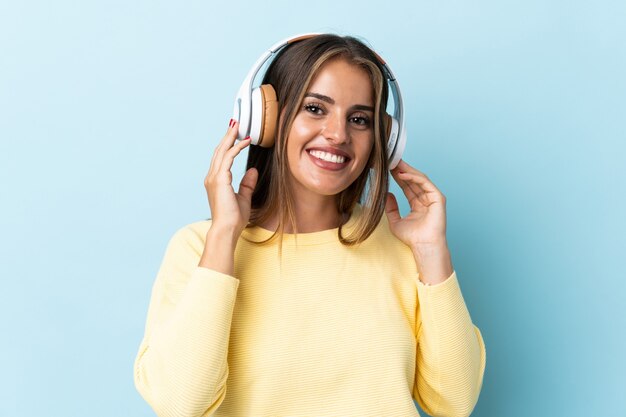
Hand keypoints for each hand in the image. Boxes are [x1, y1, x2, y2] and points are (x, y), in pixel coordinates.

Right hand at [203, 119, 257, 237]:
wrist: (227, 229)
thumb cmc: (234, 218)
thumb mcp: (243, 198)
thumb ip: (247, 184)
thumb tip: (253, 171)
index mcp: (215, 181)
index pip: (221, 158)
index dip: (228, 145)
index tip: (236, 134)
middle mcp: (212, 177)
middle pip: (220, 151)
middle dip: (228, 135)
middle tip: (235, 122)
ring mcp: (214, 178)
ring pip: (222, 151)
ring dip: (230, 137)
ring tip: (238, 125)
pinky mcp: (220, 179)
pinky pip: (228, 158)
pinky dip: (236, 148)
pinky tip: (245, 141)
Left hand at [385, 159, 447, 250]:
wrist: (423, 245)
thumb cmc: (412, 238)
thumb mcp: (395, 221)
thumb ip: (391, 208)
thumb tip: (387, 194)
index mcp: (418, 204)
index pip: (407, 186)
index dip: (398, 177)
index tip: (388, 168)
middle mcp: (426, 199)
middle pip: (414, 180)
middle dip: (402, 170)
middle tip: (391, 160)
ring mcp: (433, 197)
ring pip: (420, 179)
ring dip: (407, 170)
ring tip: (395, 164)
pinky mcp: (438, 198)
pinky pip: (425, 183)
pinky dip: (413, 177)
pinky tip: (402, 174)